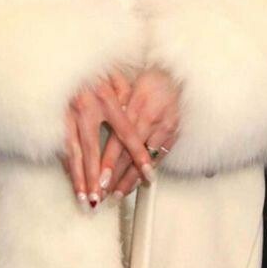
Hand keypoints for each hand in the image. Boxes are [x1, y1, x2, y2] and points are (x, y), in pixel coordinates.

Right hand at [61, 67, 146, 207]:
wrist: (59, 56)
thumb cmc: (91, 66)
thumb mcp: (113, 75)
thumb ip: (125, 96)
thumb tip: (134, 119)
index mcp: (106, 98)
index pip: (126, 131)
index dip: (138, 154)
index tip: (149, 173)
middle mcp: (86, 108)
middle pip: (94, 149)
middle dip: (98, 177)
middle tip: (103, 198)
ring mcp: (67, 115)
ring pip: (74, 152)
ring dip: (79, 178)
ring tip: (86, 199)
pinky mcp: (54, 118)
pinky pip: (62, 146)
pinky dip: (68, 166)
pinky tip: (74, 181)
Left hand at [97, 67, 180, 197]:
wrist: (175, 73)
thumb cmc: (147, 79)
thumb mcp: (125, 85)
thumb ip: (111, 108)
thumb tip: (91, 126)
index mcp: (135, 106)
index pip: (117, 141)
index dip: (106, 163)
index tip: (96, 180)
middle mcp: (150, 119)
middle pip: (129, 155)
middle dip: (115, 178)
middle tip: (102, 194)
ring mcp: (164, 128)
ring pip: (145, 160)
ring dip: (131, 179)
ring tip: (119, 194)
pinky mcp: (174, 133)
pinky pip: (160, 156)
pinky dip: (149, 171)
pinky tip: (141, 182)